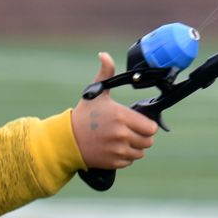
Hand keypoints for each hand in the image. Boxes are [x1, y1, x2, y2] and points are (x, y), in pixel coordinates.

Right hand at [71, 52, 157, 169]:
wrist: (67, 140)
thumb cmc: (83, 116)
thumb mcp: (95, 93)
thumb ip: (105, 73)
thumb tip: (104, 55)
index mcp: (121, 116)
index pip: (151, 127)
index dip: (147, 124)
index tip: (140, 122)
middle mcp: (121, 135)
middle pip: (148, 141)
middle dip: (143, 136)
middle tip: (132, 131)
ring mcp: (117, 150)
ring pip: (140, 152)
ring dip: (135, 147)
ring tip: (124, 140)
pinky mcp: (113, 162)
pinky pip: (129, 161)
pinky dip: (125, 156)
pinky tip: (116, 148)